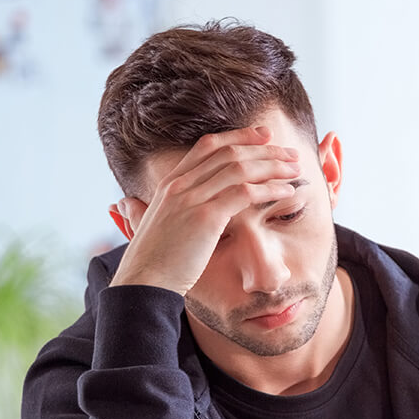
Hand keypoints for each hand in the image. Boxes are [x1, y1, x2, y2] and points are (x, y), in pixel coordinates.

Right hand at [109, 126, 300, 292]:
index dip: (239, 137)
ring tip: (295, 170)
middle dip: (265, 149)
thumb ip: (142, 210)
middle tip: (290, 153)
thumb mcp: (145, 226)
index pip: (208, 145)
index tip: (264, 136)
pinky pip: (245, 193)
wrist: (144, 283)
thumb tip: (123, 205)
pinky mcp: (206, 217)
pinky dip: (269, 189)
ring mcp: (192, 198)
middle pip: (229, 152)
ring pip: (241, 168)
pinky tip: (286, 191)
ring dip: (273, 166)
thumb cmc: (151, 261)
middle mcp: (180, 184)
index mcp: (169, 183)